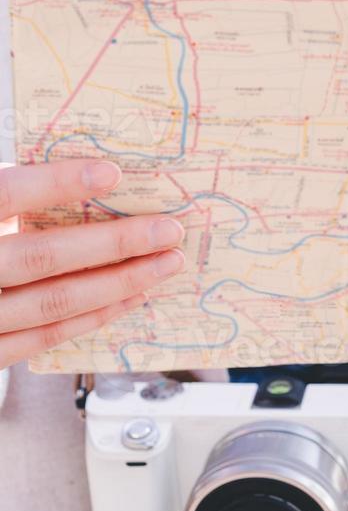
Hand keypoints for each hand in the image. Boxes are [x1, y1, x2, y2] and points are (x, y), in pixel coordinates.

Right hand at [0, 160, 186, 367]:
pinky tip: (130, 298)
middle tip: (168, 228)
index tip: (111, 172)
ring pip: (52, 302)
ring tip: (165, 262)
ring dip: (118, 282)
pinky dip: (92, 317)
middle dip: (114, 243)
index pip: (0, 197)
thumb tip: (75, 175)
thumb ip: (6, 198)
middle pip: (41, 256)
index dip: (54, 184)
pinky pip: (43, 337)